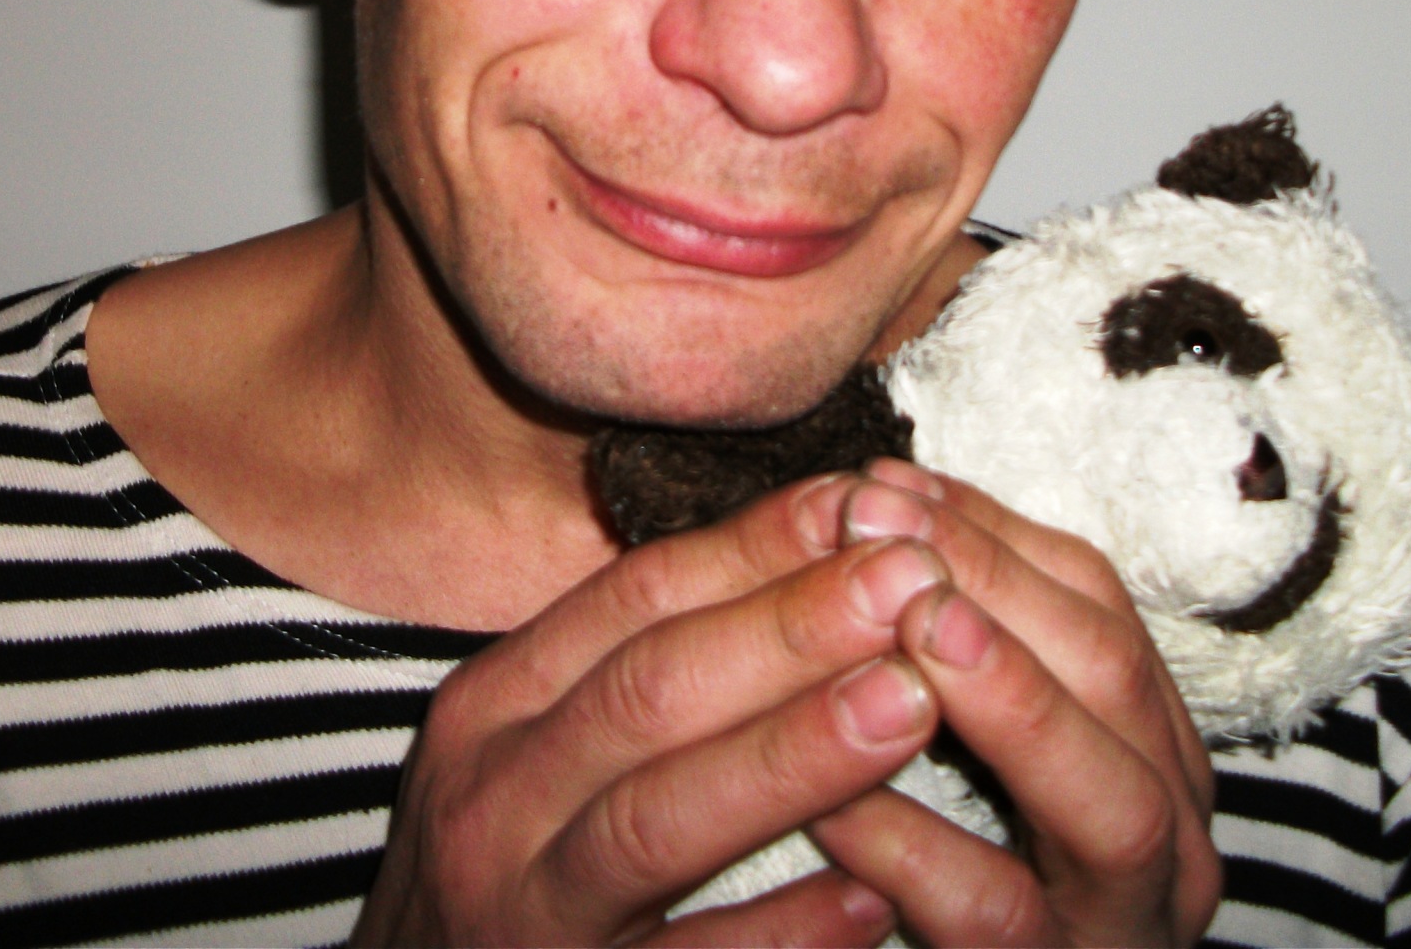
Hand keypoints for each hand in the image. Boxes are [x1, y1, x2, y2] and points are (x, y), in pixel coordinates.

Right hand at [352, 473, 953, 946]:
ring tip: (909, 702)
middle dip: (791, 628)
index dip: (758, 545)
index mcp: (496, 705)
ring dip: (790, 757)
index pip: (635, 596)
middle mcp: (495, 799)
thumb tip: (815, 546)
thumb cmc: (515, 860)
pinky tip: (868, 901)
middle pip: (651, 690)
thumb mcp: (539, 746)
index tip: (867, 504)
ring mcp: (526, 913)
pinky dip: (774, 934)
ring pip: (658, 822)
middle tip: (915, 579)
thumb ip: (647, 662)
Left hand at [803, 462, 1221, 946]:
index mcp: (1145, 738)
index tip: (880, 479)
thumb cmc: (962, 873)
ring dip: (1009, 700)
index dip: (988, 529)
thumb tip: (870, 498)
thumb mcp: (977, 746)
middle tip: (884, 527)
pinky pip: (1003, 917)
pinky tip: (837, 800)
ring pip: (1109, 802)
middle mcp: (1168, 827)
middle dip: (1001, 588)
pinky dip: (920, 848)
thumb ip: (949, 639)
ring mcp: (1129, 919)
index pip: (1094, 598)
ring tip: (908, 624)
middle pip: (1118, 675)